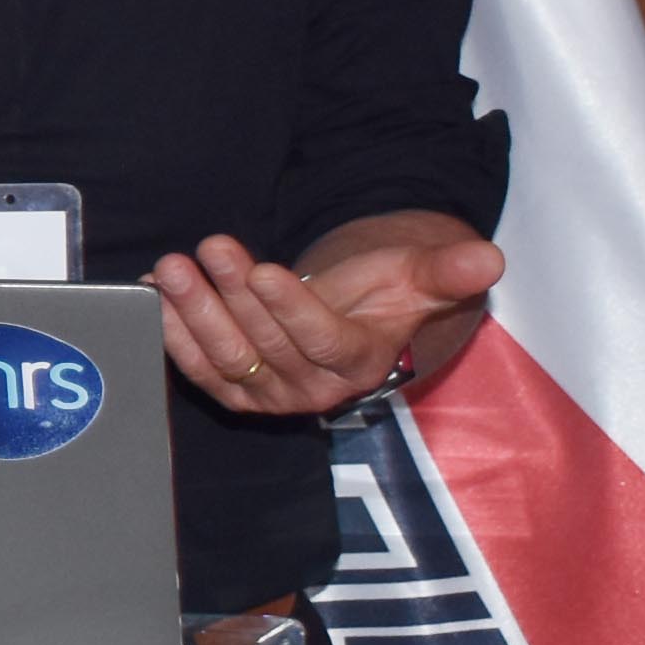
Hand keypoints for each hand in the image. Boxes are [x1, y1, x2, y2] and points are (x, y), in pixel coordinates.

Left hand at [148, 216, 504, 417]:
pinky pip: (197, 367)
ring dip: (193, 313)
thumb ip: (449, 270)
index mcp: (360, 363)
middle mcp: (313, 389)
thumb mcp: (420, 274)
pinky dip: (171, 331)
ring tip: (173, 268)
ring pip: (225, 357)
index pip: (322, 341)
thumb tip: (491, 257)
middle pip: (267, 345)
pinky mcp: (234, 390)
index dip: (291, 310)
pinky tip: (152, 292)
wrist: (351, 316)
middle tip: (208, 250)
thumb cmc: (385, 290)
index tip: (263, 270)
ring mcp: (269, 394)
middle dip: (232, 296)